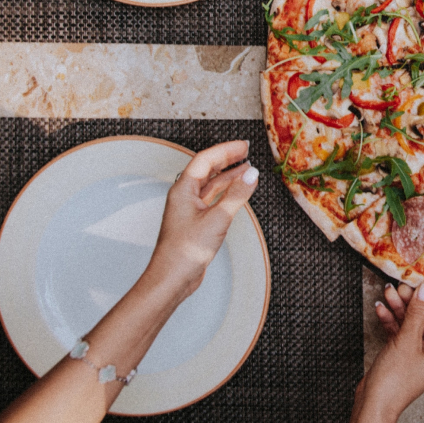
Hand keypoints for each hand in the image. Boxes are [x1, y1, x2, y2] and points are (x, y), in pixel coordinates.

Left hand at [147, 140, 259, 297]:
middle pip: (207, 169)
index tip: (243, 146)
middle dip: (227, 159)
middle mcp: (184, 196)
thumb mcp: (217, 219)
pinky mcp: (196, 222)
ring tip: (246, 169)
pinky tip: (237, 193)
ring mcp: (189, 209)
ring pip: (210, 185)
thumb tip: (251, 175)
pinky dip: (226, 192)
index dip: (226, 150)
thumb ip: (236, 195)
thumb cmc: (185, 251)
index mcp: (183, 190)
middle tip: (245, 151)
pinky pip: (212, 199)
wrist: (173, 277)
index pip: (205, 160)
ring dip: (228, 176)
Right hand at [352, 283, 423, 422]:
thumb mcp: (407, 340)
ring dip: (398, 308)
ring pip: (410, 324)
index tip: (421, 290)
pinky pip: (398, 333)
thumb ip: (417, 313)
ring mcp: (415, 354)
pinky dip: (390, 321)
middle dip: (412, 303)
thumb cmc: (394, 381)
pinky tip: (380, 309)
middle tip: (400, 288)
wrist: (373, 403)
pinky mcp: (399, 355)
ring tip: (387, 292)